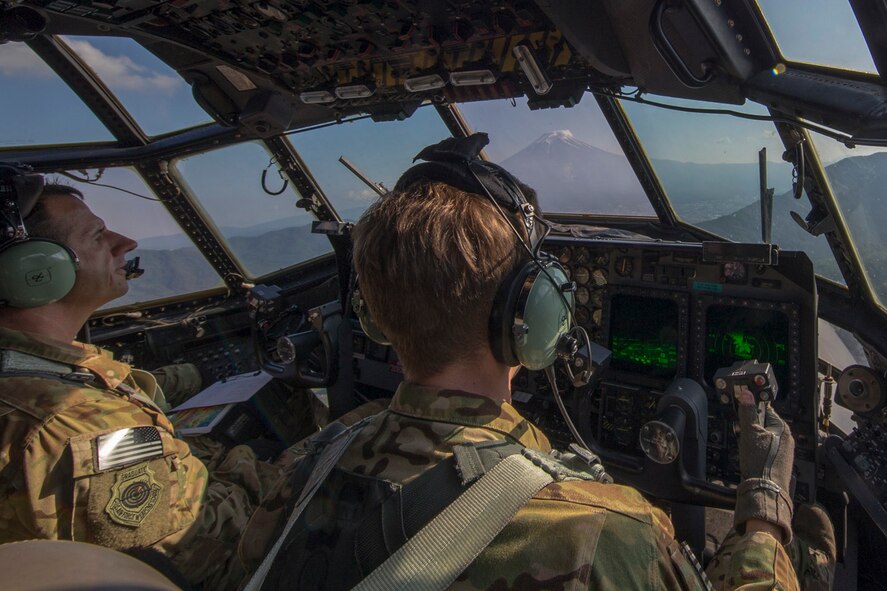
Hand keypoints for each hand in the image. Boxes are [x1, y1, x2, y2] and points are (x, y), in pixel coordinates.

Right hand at [734, 389, 794, 542]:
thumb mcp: (749, 433)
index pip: (765, 409)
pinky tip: (750, 456)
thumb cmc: (760, 463)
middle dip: (750, 426)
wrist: (765, 491)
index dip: (751, 409)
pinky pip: (766, 450)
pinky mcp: (779, 463)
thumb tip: (747, 394)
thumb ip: (747, 412)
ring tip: (744, 446)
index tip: (742, 411)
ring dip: (752, 439)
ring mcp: (784, 452)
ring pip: (764, 438)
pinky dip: (756, 450)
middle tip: (741, 432)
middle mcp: (787, 439)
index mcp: (782, 428)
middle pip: (764, 424)